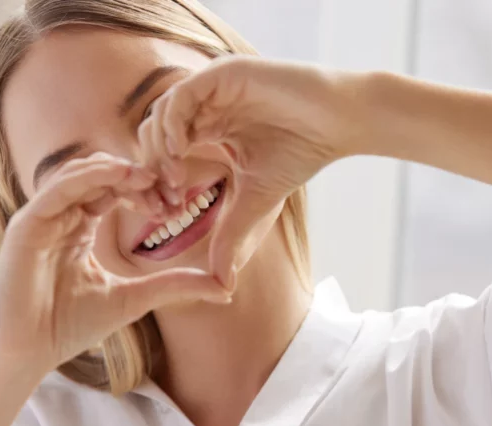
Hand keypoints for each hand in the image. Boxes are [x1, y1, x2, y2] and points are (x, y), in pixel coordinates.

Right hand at [0, 153, 229, 379]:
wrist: (29, 354)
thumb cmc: (72, 326)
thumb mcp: (135, 299)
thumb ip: (174, 285)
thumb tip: (225, 289)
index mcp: (82, 228)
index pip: (116, 191)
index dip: (148, 190)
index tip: (177, 203)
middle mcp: (63, 217)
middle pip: (102, 176)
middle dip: (138, 177)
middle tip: (170, 189)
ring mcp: (44, 218)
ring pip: (81, 173)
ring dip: (118, 170)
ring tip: (150, 179)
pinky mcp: (27, 224)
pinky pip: (59, 188)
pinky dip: (90, 176)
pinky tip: (121, 176)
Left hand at [140, 56, 361, 288]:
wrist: (338, 125)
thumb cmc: (301, 155)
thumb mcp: (256, 202)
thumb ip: (231, 235)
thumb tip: (221, 286)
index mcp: (208, 130)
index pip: (164, 151)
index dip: (160, 182)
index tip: (170, 211)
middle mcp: (205, 107)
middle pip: (153, 132)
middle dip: (153, 168)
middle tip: (168, 199)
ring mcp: (212, 88)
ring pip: (161, 112)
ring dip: (159, 147)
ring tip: (175, 178)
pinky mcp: (223, 74)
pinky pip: (181, 94)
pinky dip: (173, 122)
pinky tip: (181, 151)